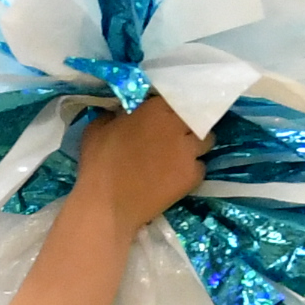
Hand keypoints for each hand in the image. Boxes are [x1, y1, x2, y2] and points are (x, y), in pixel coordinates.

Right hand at [79, 95, 210, 230]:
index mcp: (155, 109)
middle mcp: (178, 126)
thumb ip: (116, 114)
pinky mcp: (193, 176)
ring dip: (195, 145)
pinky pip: (201, 167)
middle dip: (188, 125)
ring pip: (206, 141)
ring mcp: (189, 152)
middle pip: (197, 118)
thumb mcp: (97, 128)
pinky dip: (191, 170)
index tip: (163, 114)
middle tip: (174, 135)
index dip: (171, 107)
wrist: (107, 205)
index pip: (176, 98)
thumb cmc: (98, 164)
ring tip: (180, 155)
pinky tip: (176, 177)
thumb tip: (123, 113)